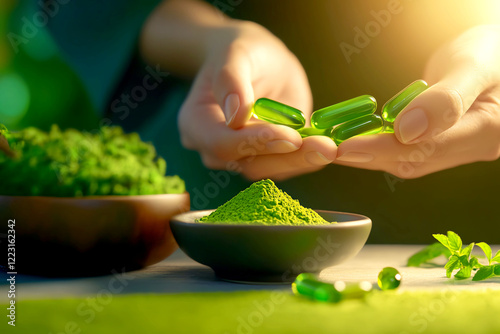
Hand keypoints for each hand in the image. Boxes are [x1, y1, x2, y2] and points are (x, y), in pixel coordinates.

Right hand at [179, 21, 336, 179]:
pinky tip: (327, 147)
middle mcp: (214, 147)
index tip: (290, 135)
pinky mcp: (265, 157)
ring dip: (302, 161)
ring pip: (269, 169)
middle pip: (247, 163)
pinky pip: (284, 165)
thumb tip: (236, 116)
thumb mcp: (235, 53)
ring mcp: (240, 156)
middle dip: (287, 157)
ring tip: (330, 147)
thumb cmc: (241, 51)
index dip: (254, 142)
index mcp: (196, 123)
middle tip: (324, 147)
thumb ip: (231, 80)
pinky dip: (307, 158)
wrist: (257, 60)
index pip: (220, 143)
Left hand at [335, 25, 499, 178]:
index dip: (384, 149)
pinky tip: (351, 140)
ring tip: (330, 147)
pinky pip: (404, 149)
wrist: (496, 52)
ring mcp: (455, 147)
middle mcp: (472, 148)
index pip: (428, 147)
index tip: (346, 147)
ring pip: (405, 158)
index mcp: (487, 131)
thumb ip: (446, 99)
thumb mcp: (473, 65)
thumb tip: (406, 132)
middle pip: (412, 159)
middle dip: (367, 155)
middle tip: (326, 150)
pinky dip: (376, 145)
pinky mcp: (439, 142)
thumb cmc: (491, 50)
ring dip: (366, 153)